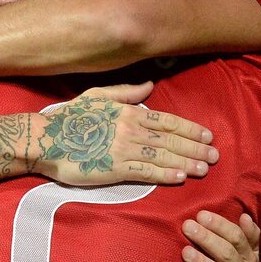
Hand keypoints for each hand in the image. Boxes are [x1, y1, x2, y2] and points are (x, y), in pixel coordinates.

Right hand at [36, 83, 217, 185]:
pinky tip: (180, 177)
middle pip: (171, 139)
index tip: (207, 135)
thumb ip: (126, 93)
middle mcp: (131, 130)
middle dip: (196, 147)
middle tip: (215, 155)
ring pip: (163, 156)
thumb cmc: (70, 118)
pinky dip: (165, 174)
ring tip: (204, 168)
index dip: (190, 128)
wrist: (45, 139)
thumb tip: (149, 85)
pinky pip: (146, 172)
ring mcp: (124, 150)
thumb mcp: (97, 96)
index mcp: (129, 113)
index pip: (167, 120)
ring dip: (186, 162)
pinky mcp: (114, 169)